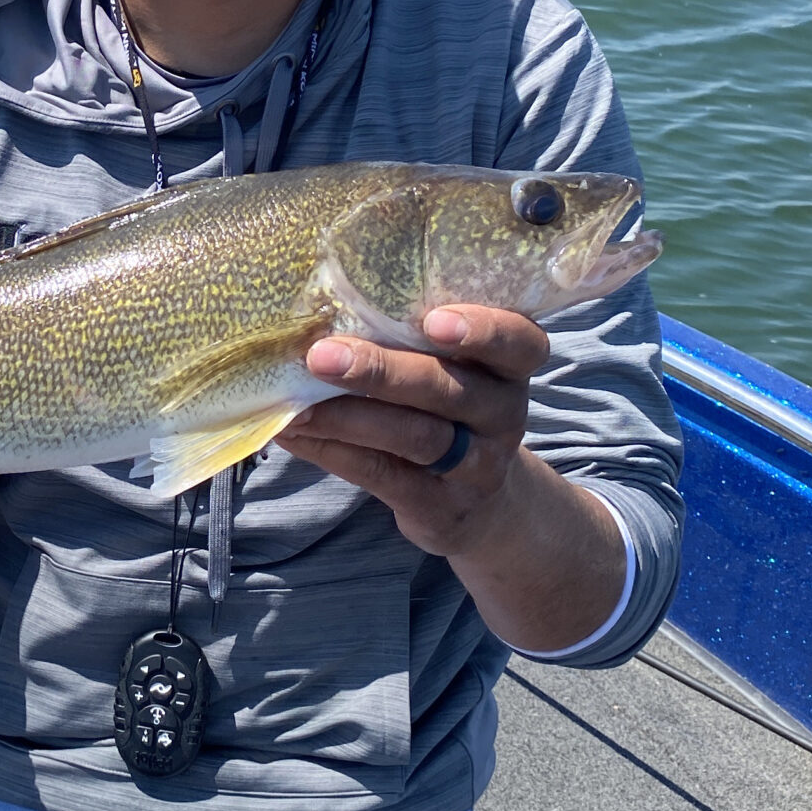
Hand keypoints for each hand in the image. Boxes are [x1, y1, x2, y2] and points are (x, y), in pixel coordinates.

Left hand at [275, 305, 629, 651]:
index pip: (518, 342)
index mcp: (510, 367)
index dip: (484, 330)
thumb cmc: (448, 411)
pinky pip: (382, 474)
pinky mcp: (440, 507)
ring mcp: (476, 467)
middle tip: (321, 356)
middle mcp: (502, 414)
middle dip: (382, 371)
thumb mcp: (455, 373)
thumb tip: (318, 303)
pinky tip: (293, 433)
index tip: (434, 320)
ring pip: (414, 437)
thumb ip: (410, 339)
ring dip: (347, 417)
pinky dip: (332, 452)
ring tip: (295, 405)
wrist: (479, 505)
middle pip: (448, 389)